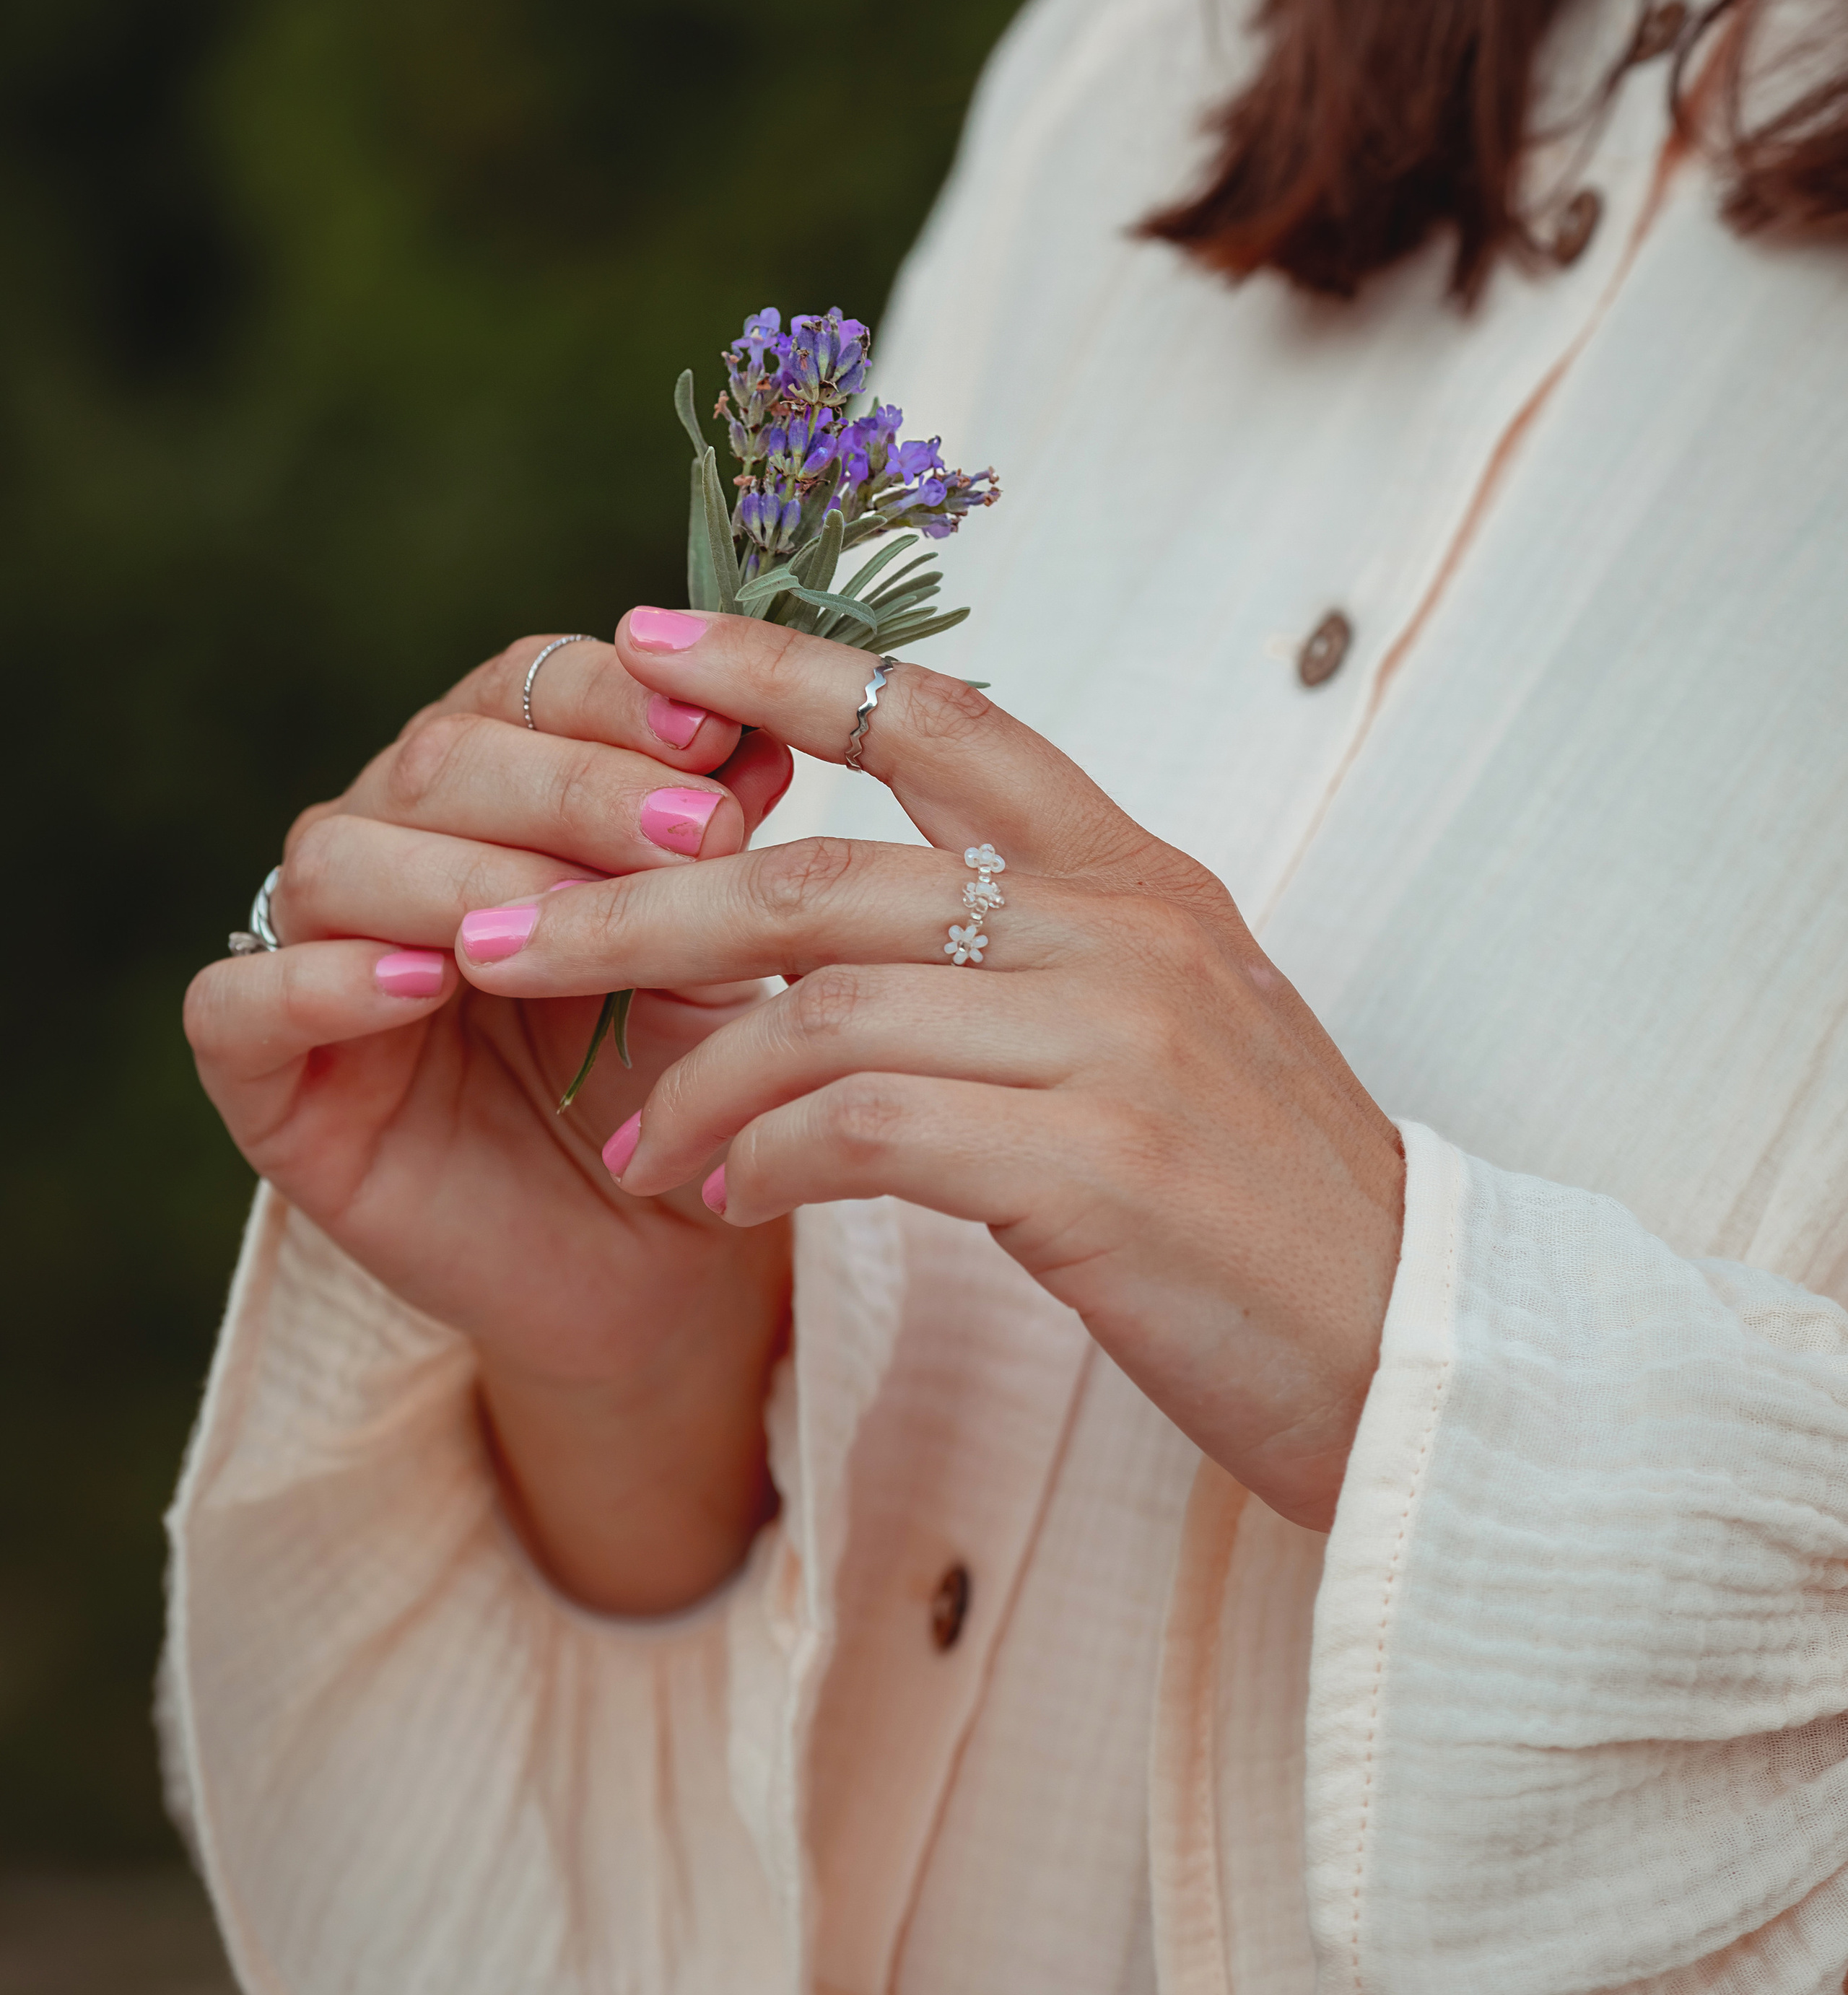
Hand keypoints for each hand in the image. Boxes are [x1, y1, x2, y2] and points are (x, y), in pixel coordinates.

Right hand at [184, 633, 797, 1608]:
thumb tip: (764, 723)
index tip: (717, 736)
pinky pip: (239, 1002)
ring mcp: (317, 951)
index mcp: (504, 782)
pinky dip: (320, 981)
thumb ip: (725, 840)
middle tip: (696, 838)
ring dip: (462, 874)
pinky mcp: (266, 1079)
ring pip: (339, 856)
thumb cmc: (688, 1078)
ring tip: (564, 920)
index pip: (531, 687)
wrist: (661, 1264)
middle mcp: (396, 839)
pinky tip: (421, 981)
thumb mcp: (726, 949)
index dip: (618, 700)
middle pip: (444, 756)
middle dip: (575, 789)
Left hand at [454, 609, 1406, 1533]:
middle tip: (495, 940)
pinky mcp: (1099, 1165)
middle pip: (818, 870)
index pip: (935, 712)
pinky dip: (763, 1159)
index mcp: (1136, 869)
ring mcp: (1118, 1037)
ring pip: (820, 1006)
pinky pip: (866, 1130)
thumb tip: (839, 926)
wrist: (1417, 1353)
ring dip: (691, 1079)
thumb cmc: (1258, 1196)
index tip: (637, 641)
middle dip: (631, 905)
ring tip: (633, 1147)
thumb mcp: (1162, 1023)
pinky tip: (722, 1200)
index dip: (775, 662)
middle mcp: (1125, 924)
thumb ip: (1029, 946)